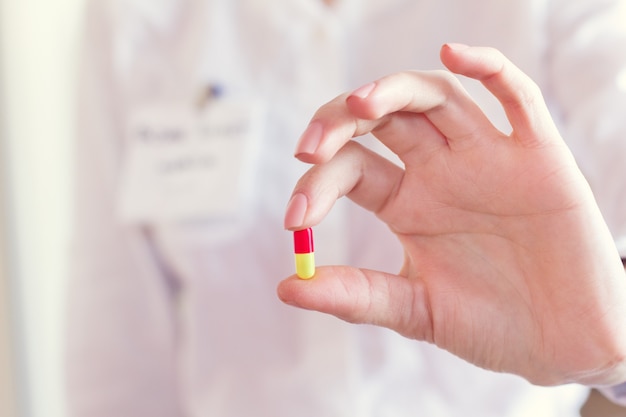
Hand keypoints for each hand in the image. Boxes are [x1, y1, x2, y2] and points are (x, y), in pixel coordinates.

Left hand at [278, 44, 625, 385]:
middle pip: (382, 119)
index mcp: (406, 203)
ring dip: (394, 90)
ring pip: (436, 97)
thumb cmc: (491, 326)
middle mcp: (439, 172)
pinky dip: (488, 68)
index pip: (351, 168)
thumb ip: (356, 295)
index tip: (295, 218)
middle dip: (340, 122)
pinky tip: (454, 55)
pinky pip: (516, 97)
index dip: (318, 183)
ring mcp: (486, 159)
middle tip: (309, 146)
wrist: (563, 344)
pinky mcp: (538, 157)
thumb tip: (287, 287)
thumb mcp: (415, 311)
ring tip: (360, 105)